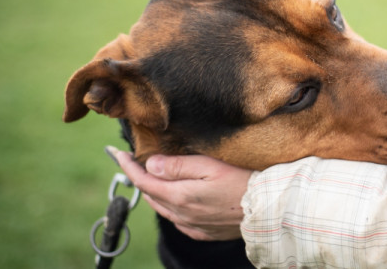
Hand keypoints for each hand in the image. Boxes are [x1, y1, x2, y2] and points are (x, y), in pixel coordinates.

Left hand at [108, 146, 253, 240]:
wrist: (268, 209)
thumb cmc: (243, 180)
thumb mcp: (209, 165)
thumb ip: (178, 165)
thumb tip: (151, 165)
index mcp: (179, 196)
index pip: (143, 181)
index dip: (128, 166)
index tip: (117, 153)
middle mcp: (182, 214)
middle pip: (151, 195)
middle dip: (141, 178)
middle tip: (138, 161)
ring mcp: (193, 226)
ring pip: (164, 209)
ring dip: (156, 192)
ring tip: (156, 177)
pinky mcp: (204, 233)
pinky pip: (179, 220)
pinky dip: (172, 207)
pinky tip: (179, 199)